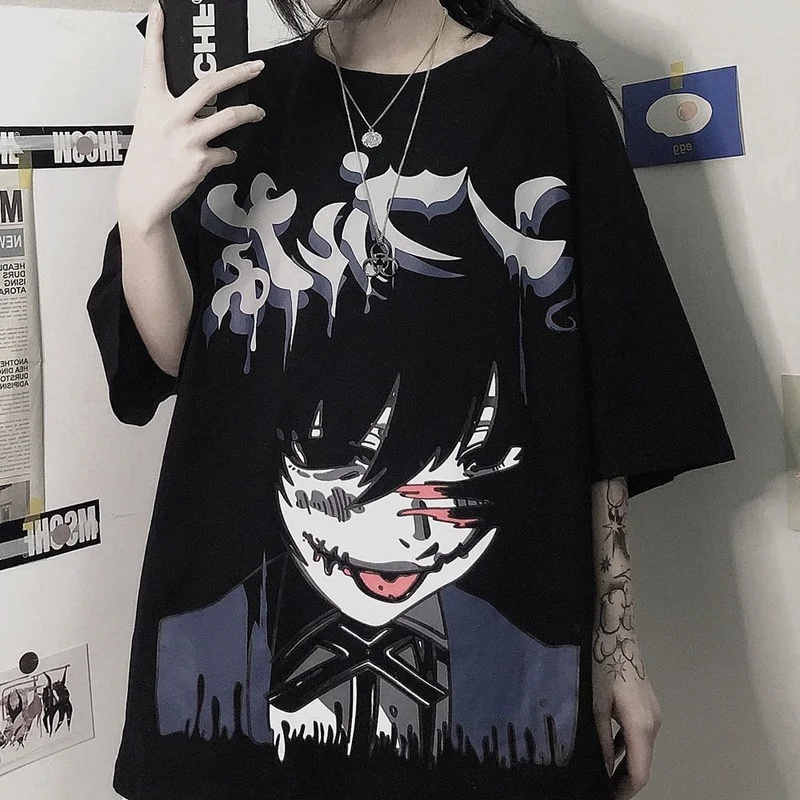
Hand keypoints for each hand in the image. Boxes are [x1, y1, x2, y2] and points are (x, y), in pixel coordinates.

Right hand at [117, 0, 266, 229]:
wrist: (143, 197)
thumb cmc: (148, 159)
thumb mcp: (149, 124)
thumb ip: (170, 107)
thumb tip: (202, 99)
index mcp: (152, 102)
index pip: (153, 62)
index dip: (155, 34)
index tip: (160, 9)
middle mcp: (169, 116)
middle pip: (210, 84)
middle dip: (238, 73)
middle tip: (258, 67)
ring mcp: (186, 138)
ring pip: (228, 117)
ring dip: (248, 113)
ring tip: (258, 112)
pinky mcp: (199, 160)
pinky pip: (225, 151)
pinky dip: (229, 153)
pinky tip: (224, 156)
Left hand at [592, 642, 661, 798]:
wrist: (618, 637)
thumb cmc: (605, 668)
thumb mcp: (597, 707)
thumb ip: (602, 741)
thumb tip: (603, 769)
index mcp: (641, 727)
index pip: (640, 773)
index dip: (625, 790)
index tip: (609, 797)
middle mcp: (654, 724)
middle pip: (643, 763)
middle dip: (624, 780)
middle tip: (603, 788)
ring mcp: (653, 714)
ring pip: (642, 750)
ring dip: (626, 765)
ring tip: (604, 774)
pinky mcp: (648, 707)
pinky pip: (640, 735)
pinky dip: (628, 748)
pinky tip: (611, 751)